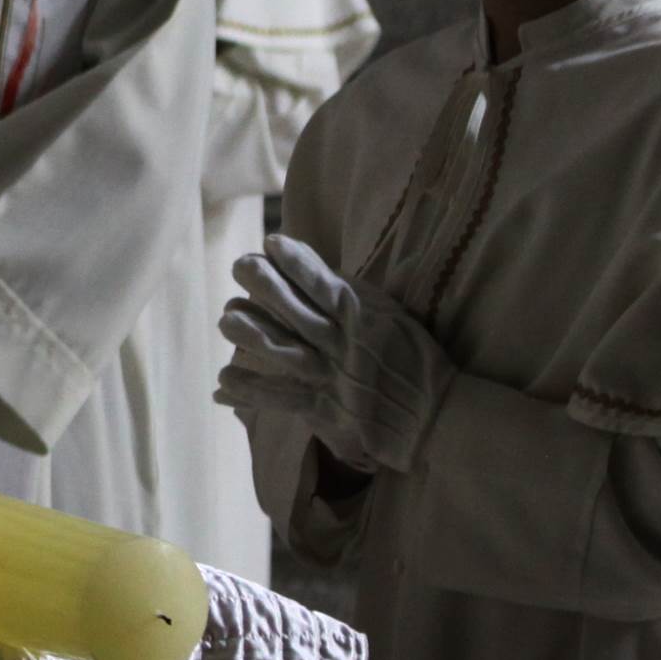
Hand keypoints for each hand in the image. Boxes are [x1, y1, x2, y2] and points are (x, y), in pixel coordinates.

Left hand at [216, 234, 452, 474]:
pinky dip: (253, 391)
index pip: (330, 288)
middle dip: (268, 288)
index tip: (272, 241)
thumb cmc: (413, 361)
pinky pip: (284, 398)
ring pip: (289, 354)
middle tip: (239, 266)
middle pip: (303, 314)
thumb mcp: (394, 319)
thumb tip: (314, 270)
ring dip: (255, 335)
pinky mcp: (328, 411)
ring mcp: (337, 379)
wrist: (436, 418)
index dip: (300, 264)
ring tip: (226, 319)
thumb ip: (356, 297)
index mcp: (369, 320)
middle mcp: (350, 347)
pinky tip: (223, 381)